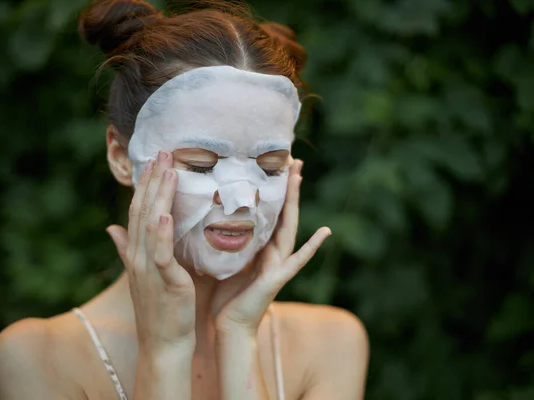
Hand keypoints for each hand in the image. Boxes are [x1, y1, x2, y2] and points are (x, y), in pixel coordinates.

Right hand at [107, 151, 195, 352]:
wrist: (163, 344)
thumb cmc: (158, 309)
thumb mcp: (142, 274)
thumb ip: (126, 249)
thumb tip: (111, 227)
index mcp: (135, 253)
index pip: (137, 212)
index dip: (144, 186)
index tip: (154, 161)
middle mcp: (138, 257)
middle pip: (142, 212)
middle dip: (153, 180)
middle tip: (163, 152)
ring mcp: (148, 269)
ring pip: (151, 225)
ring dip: (159, 196)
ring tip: (169, 170)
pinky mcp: (165, 282)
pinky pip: (161, 255)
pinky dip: (162, 234)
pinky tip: (166, 214)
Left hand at [213, 159, 331, 333]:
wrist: (230, 327)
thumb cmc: (227, 298)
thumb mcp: (225, 262)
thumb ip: (226, 242)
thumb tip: (209, 217)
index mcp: (260, 248)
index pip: (269, 212)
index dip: (273, 190)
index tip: (274, 165)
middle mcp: (273, 252)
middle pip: (283, 213)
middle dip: (288, 186)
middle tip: (294, 159)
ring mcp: (279, 264)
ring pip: (289, 226)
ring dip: (294, 202)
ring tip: (299, 176)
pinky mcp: (278, 279)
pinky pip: (297, 260)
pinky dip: (312, 246)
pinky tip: (325, 232)